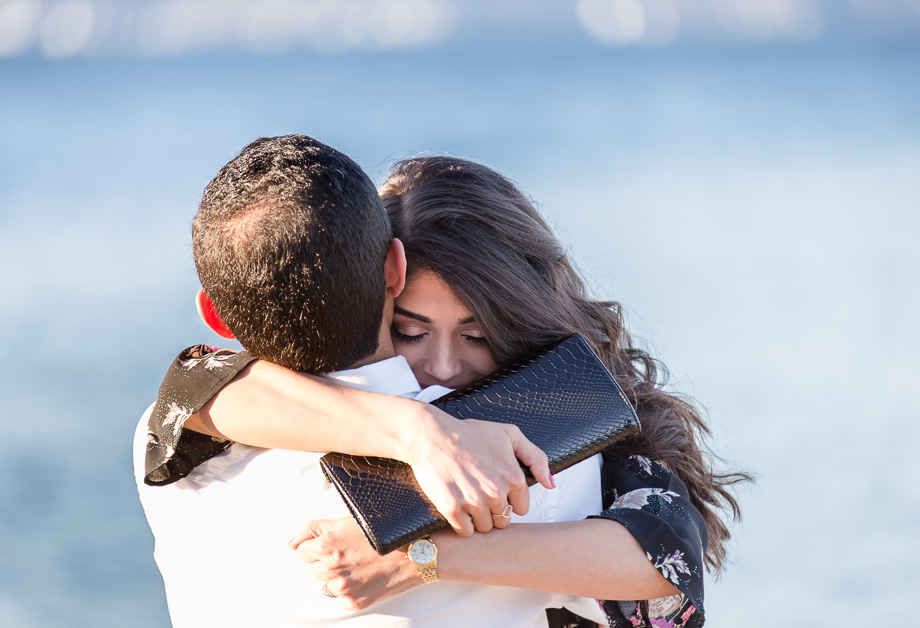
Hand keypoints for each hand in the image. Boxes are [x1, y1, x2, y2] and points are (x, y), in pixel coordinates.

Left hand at [290, 518, 419, 610]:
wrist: (413, 552)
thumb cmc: (384, 533)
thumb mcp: (346, 521)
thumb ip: (313, 529)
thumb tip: (293, 543)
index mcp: (326, 546)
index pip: (301, 552)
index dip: (316, 546)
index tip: (332, 544)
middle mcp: (331, 569)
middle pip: (313, 569)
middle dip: (326, 561)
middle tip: (349, 553)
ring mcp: (342, 588)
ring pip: (326, 584)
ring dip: (337, 576)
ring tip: (359, 564)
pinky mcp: (354, 602)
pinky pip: (341, 598)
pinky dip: (350, 589)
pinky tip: (364, 576)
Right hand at [404, 407, 552, 536]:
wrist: (433, 436)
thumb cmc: (471, 433)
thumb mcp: (510, 434)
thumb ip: (536, 457)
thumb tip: (551, 484)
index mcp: (514, 477)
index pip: (521, 508)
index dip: (509, 500)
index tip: (496, 490)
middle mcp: (496, 492)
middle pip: (503, 521)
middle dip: (494, 511)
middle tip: (480, 494)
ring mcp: (474, 501)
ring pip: (485, 528)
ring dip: (478, 518)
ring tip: (468, 500)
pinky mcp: (453, 508)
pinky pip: (466, 531)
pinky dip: (462, 524)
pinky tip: (458, 508)